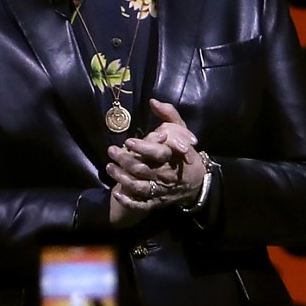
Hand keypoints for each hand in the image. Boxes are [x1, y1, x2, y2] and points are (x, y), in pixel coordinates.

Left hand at [107, 98, 203, 226]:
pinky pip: (141, 205)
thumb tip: (153, 101)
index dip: (143, 148)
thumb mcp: (182, 132)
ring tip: (109, 167)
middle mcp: (166, 175)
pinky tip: (116, 193)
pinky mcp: (156, 202)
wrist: (195, 183)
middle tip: (111, 150)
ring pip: (139, 186)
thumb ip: (169, 115)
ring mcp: (161, 190)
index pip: (158, 153)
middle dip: (124, 160)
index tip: (128, 141)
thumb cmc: (184, 154)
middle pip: (142, 169)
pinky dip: (128, 201)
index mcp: (173, 157)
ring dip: (122, 178)